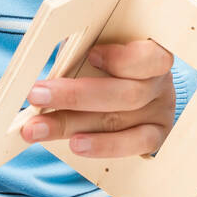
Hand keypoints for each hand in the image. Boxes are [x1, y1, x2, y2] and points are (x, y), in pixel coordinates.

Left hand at [21, 39, 175, 157]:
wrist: (124, 95)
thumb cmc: (109, 66)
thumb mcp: (99, 50)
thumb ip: (82, 50)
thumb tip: (51, 50)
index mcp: (152, 54)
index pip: (148, 57)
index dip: (121, 58)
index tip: (90, 55)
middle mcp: (159, 84)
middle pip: (126, 94)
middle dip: (75, 96)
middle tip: (37, 95)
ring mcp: (159, 114)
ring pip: (117, 121)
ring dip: (71, 125)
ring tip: (37, 128)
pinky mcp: (154, 138)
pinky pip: (131, 145)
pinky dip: (102, 146)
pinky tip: (76, 145)